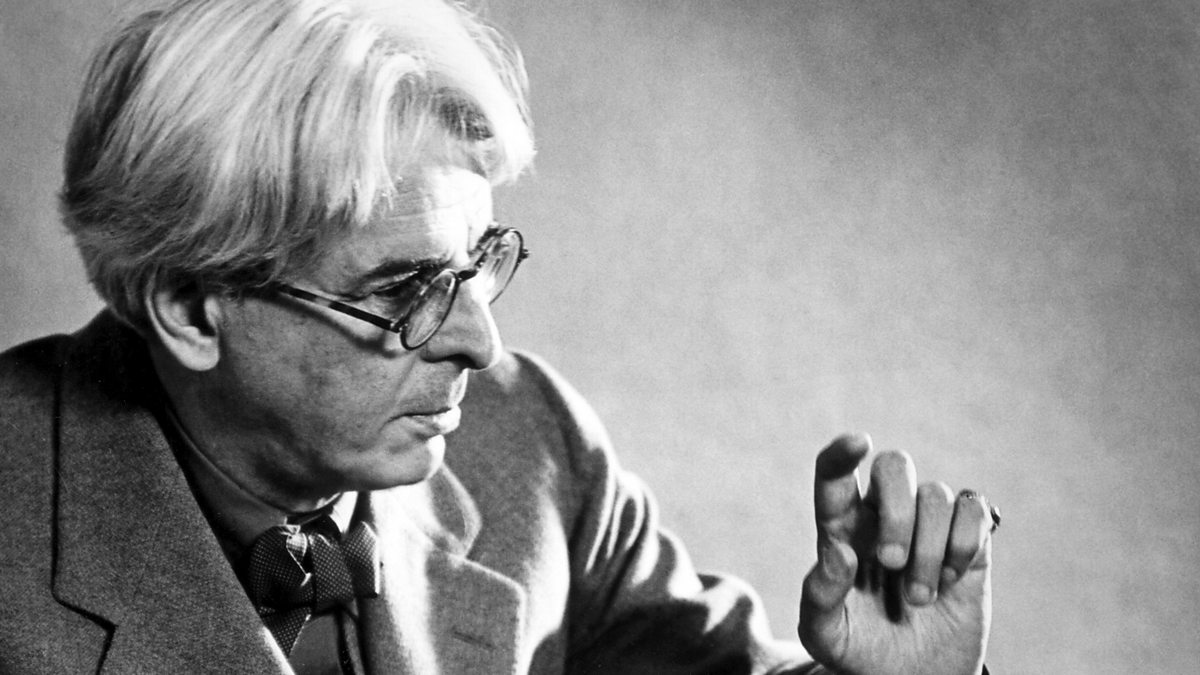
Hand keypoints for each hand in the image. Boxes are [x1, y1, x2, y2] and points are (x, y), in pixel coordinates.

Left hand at [798, 433, 993, 674]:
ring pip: (935, 494)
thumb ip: (819, 596)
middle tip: (889, 562)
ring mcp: (927, 524)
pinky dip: (964, 542)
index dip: (841, 453)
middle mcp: (884, 516)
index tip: (859, 443)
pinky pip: (972, 507)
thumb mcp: (825, 635)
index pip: (834, 475)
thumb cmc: (860, 649)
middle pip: (894, 465)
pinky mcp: (967, 538)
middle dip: (897, 512)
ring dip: (928, 550)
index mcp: (842, 529)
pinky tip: (951, 577)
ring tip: (919, 597)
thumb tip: (839, 552)